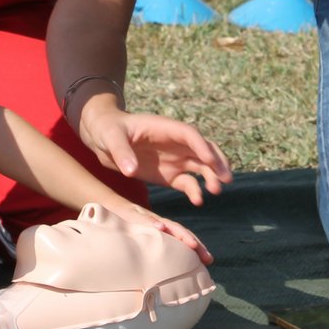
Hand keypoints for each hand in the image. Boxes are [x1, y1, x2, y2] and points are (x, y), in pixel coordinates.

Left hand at [78, 103, 232, 205]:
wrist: (102, 139)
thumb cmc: (108, 130)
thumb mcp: (111, 137)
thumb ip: (122, 152)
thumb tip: (131, 170)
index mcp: (165, 128)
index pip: (189, 135)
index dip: (201, 146)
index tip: (209, 160)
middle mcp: (175, 143)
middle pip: (203, 149)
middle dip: (217, 162)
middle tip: (226, 178)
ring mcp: (174, 159)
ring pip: (201, 167)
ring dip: (211, 177)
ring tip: (216, 190)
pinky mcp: (169, 175)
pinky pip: (187, 183)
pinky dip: (195, 191)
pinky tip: (198, 201)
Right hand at [105, 200, 213, 264]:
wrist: (104, 207)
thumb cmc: (123, 229)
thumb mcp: (140, 240)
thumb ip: (152, 251)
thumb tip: (160, 278)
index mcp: (160, 229)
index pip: (182, 236)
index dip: (196, 246)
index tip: (210, 260)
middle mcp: (156, 223)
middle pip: (180, 231)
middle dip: (195, 243)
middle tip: (207, 258)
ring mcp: (145, 218)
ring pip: (166, 225)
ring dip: (180, 234)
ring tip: (192, 245)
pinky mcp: (131, 215)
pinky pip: (143, 219)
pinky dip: (152, 223)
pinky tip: (160, 229)